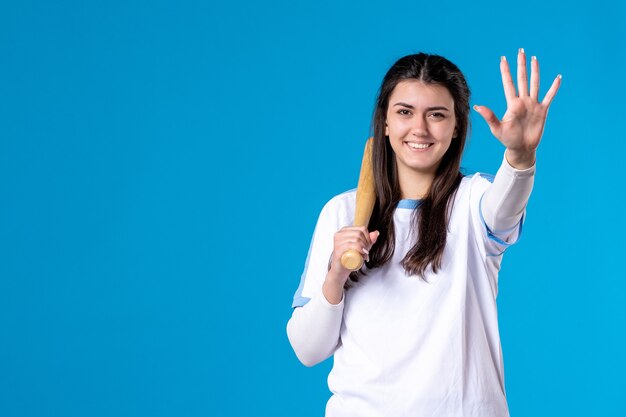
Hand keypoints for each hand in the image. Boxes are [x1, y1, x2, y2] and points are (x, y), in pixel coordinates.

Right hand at [327, 226, 379, 285]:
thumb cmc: (350, 257)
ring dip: (364, 248)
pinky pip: (351, 245)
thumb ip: (369, 240)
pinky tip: (362, 255)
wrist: (341, 270)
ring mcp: (337, 241)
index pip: (361, 228)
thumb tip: (376, 233)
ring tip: (364, 255)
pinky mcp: (337, 249)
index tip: (367, 246)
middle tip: (366, 252)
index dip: (368, 237)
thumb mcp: (362, 247)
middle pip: (359, 234)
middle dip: (366, 243)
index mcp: (344, 230)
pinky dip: (359, 250)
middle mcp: (339, 234)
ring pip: (356, 239)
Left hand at [473, 48, 561, 168]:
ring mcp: (533, 104)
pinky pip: (549, 96)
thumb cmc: (507, 139)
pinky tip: (558, 78)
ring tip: (534, 59)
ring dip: (535, 72)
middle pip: (522, 79)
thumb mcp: (497, 129)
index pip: (508, 83)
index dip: (506, 71)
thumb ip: (489, 116)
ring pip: (534, 84)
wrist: (521, 148)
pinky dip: (554, 88)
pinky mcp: (542, 110)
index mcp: (512, 104)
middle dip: (521, 65)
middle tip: (521, 51)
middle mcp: (523, 101)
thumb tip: (477, 106)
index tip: (503, 59)